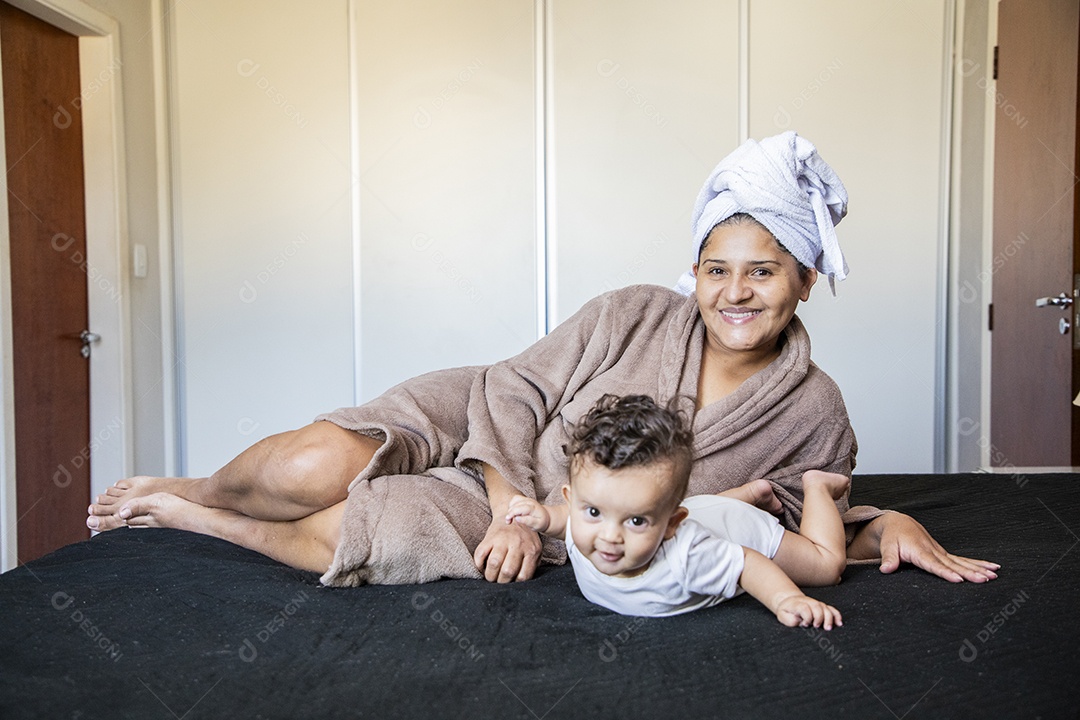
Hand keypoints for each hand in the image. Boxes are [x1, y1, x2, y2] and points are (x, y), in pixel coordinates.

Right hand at [473, 517, 541, 582]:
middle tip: (499, 582)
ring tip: (490, 576)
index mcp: (532, 550)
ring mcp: (503, 539)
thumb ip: (532, 565)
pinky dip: (478, 564)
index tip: (511, 584)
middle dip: (501, 582)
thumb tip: (521, 583)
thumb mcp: (535, 549)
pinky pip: (480, 553)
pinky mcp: (490, 536)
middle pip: (508, 571)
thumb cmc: (525, 538)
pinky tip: (482, 567)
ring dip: (490, 575)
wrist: (514, 515)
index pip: (523, 576)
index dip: (515, 584)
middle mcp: (518, 544)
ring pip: (494, 563)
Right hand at [505, 495, 549, 532]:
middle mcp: (529, 501)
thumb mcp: (537, 525)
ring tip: (510, 518)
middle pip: (515, 505)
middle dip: (509, 514)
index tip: (508, 520)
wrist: (546, 516)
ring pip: (513, 501)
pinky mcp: (523, 499)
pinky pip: (514, 500)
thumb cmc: (541, 522)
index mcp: (533, 508)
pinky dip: (511, 506)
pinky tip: (513, 513)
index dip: (512, 513)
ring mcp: (526, 499)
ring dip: (509, 510)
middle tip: (508, 523)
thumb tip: (517, 518)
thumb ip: (528, 521)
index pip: (520, 508)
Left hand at [774, 594, 841, 629]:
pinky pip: (832, 609)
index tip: (804, 624)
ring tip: (827, 628)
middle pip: (817, 606)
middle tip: (816, 626)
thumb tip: (798, 621)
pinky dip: (837, 615)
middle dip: (818, 617)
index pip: (804, 608)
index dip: (806, 617)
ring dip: (829, 618)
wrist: (790, 601)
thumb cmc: (787, 611)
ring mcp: (816, 603)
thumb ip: (788, 619)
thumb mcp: (782, 615)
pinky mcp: (822, 606)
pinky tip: (839, 623)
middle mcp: (808, 602)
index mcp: (797, 604)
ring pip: (825, 607)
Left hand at [870, 512, 999, 582]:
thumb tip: (886, 570)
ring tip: (994, 575)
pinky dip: (978, 563)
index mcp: (919, 551)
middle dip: (969, 572)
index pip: (934, 564)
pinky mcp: (945, 553)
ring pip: (962, 561)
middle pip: (953, 564)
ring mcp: (941, 552)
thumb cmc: (892, 537)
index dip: (946, 572)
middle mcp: (933, 551)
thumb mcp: (887, 546)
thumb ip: (889, 558)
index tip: (958, 579)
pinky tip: (993, 568)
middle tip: (985, 580)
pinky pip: (963, 559)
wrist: (899, 523)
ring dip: (978, 568)